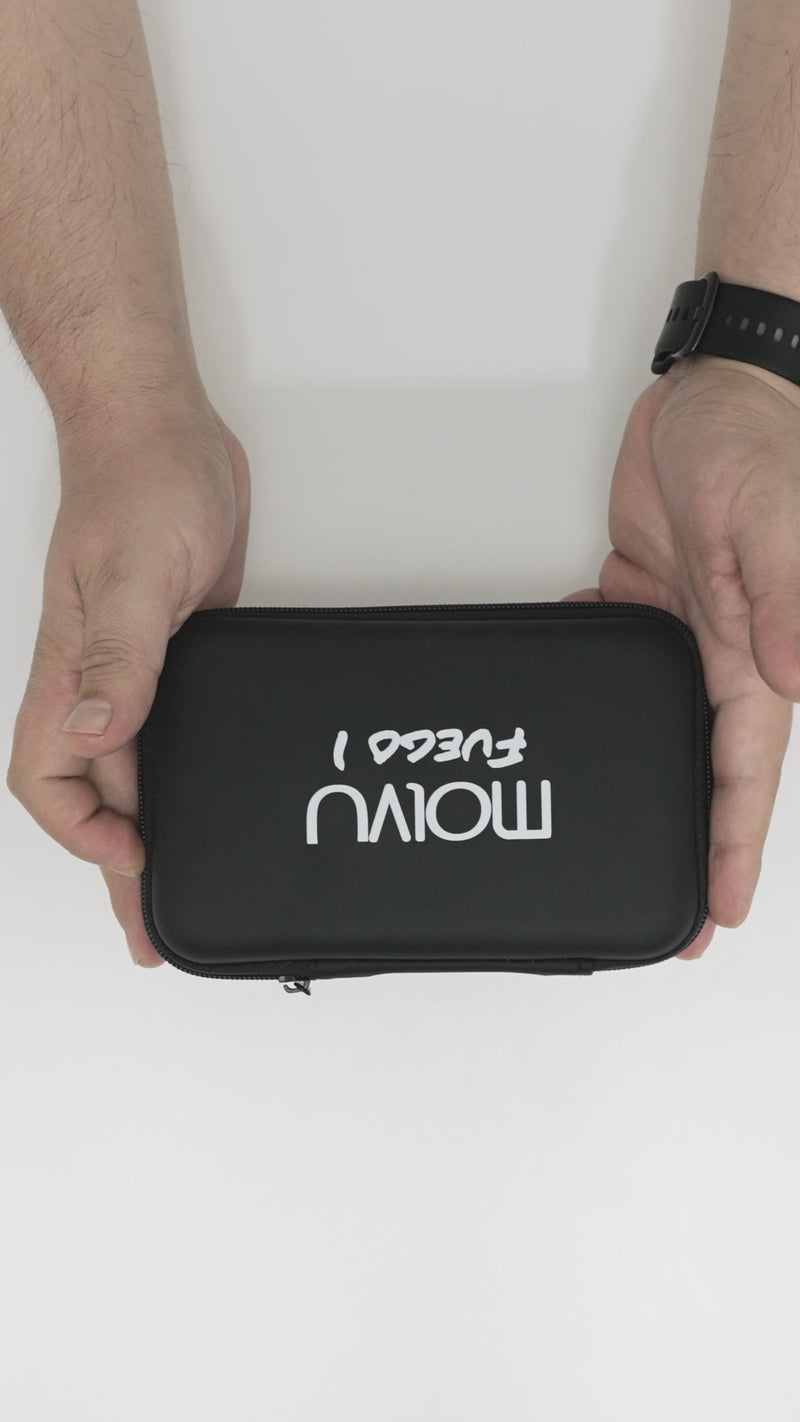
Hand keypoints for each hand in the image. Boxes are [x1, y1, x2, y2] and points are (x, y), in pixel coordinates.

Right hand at [6, 388, 250, 965]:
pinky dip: (181, 776)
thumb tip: (97, 733)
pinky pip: (170, 733)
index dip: (81, 834)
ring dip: (154, 833)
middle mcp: (96, 682)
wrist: (163, 428)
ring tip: (183, 890)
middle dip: (119, 869)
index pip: (46, 780)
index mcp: (67, 673)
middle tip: (153, 934)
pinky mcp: (177, 655)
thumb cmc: (137, 479)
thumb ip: (121, 657)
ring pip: (133, 775)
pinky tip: (206, 798)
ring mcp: (136, 671)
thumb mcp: (136, 571)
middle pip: (94, 799)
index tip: (136, 859)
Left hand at [561, 354, 798, 959]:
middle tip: (671, 914)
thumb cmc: (760, 440)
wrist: (719, 385)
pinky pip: (616, 657)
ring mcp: (682, 626)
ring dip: (647, 784)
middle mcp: (726, 651)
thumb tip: (792, 676)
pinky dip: (592, 690)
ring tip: (620, 841)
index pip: (748, 773)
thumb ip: (781, 597)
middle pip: (707, 769)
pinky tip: (567, 717)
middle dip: (694, 846)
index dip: (734, 847)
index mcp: (762, 653)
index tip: (722, 911)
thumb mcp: (771, 522)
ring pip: (662, 725)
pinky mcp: (642, 595)